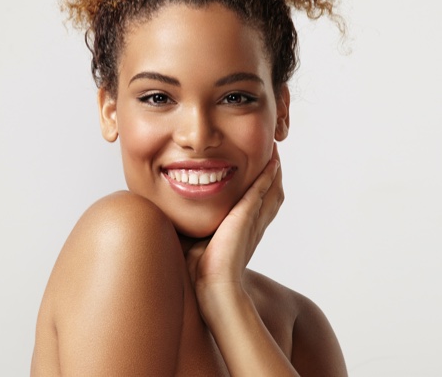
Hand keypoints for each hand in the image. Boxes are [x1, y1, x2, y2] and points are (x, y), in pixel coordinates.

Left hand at [184, 145, 283, 304]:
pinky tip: (270, 162)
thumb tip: (166, 222)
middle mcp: (254, 225)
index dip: (263, 189)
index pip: (259, 205)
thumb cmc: (200, 274)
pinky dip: (268, 175)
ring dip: (274, 171)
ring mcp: (253, 219)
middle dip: (273, 176)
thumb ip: (189, 230)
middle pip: (272, 195)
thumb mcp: (195, 244)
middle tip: (274, 156)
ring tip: (274, 153)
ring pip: (272, 190)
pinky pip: (262, 189)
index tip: (261, 173)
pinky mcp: (247, 214)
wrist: (213, 288)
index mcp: (244, 232)